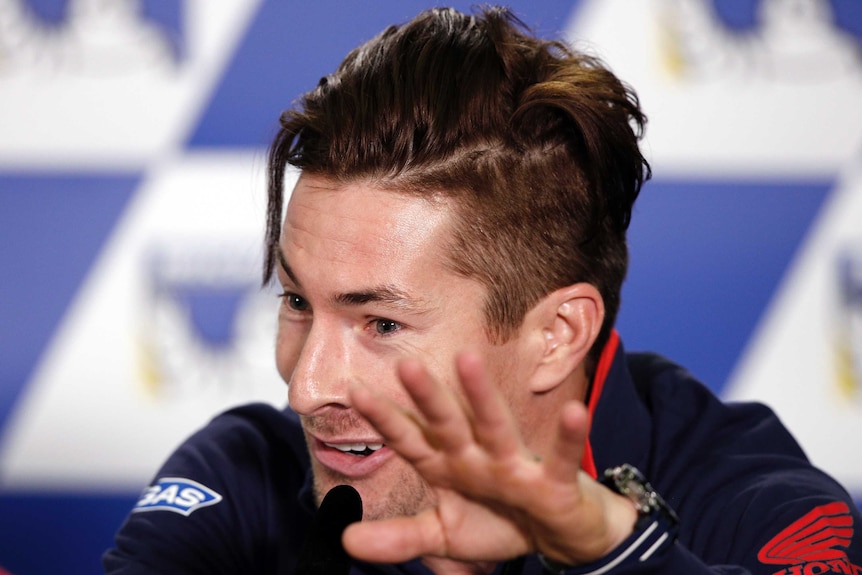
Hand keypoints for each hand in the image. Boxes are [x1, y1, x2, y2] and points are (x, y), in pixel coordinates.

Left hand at [342, 351, 636, 570]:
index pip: (412, 440)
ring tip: (467, 360)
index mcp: (450, 466)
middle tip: (405, 365)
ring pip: (496, 427)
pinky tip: (574, 411)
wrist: (558, 535)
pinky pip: (560, 459)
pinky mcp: (553, 483)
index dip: (385, 420)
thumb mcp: (445, 535)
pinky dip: (569, 437)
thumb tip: (344, 540)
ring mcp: (515, 467)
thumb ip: (400, 537)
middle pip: (449, 424)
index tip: (354, 391)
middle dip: (428, 398)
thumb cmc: (500, 523)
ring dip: (483, 396)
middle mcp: (478, 458)